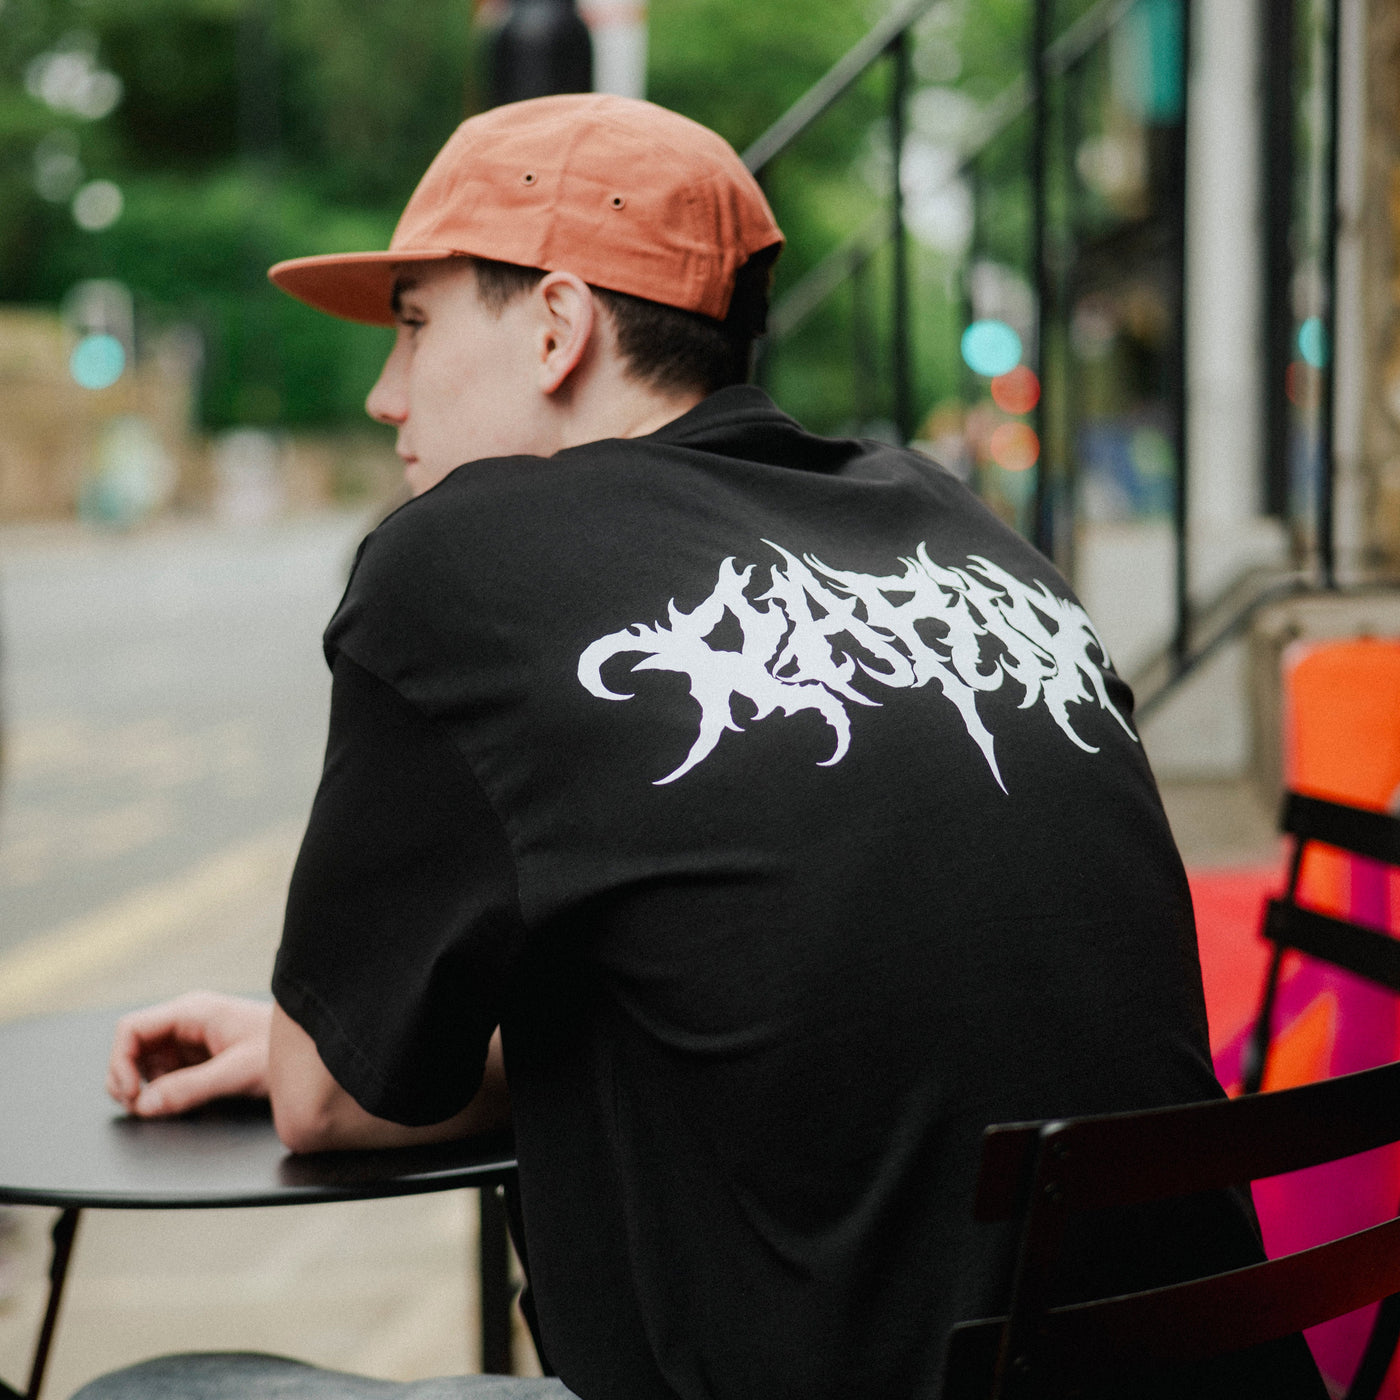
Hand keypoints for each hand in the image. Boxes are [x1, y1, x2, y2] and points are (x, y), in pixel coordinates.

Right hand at [107, 992, 272, 1117]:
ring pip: (146, 1061)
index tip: (131, 1095)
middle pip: (133, 1046)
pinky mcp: (199, 1055)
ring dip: (144, 1086)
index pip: (131, 1028)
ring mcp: (191, 1038)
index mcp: (193, 1011)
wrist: (314, 1050)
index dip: (120, 1062)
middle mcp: (187, 1021)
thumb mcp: (237, 1071)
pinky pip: (166, 1071)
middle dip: (127, 1078)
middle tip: (140, 1108)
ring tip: (159, 1107)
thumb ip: (190, 1088)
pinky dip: (161, 1089)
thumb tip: (144, 1106)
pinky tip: (174, 1102)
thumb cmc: (281, 1051)